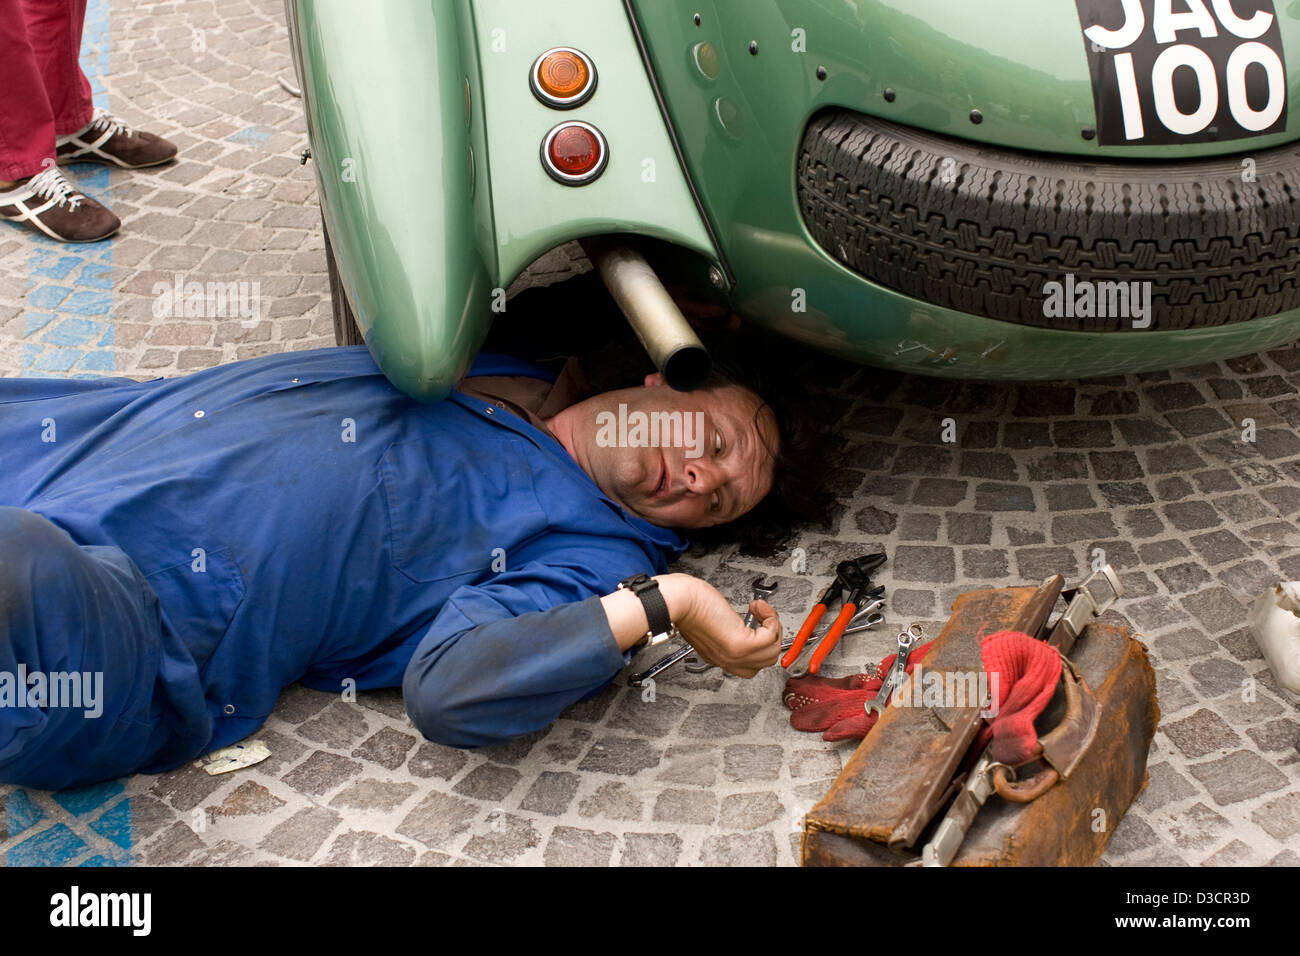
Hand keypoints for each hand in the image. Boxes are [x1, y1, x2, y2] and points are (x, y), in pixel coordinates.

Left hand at [664, 574, 781, 677]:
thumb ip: (725, 631)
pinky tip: (758, 607)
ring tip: (760, 611)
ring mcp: (736, 654)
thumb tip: (739, 624)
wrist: (678, 601)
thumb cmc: (687, 604)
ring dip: (773, 627)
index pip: (751, 665)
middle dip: (771, 635)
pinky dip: (771, 618)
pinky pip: (771, 637)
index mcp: (720, 656)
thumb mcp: (709, 624)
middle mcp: (728, 659)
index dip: (760, 644)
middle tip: (763, 617)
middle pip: (766, 661)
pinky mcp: (741, 644)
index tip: (759, 625)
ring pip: (772, 652)